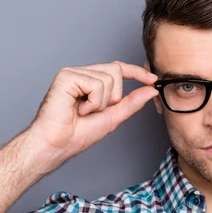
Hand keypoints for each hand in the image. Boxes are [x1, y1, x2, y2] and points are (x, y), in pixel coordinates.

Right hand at [26, 61, 157, 165]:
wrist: (58, 144)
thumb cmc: (78, 134)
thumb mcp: (113, 117)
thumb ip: (131, 102)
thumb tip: (151, 90)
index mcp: (91, 81)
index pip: (118, 68)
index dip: (137, 72)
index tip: (153, 79)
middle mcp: (82, 73)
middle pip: (116, 70)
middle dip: (114, 96)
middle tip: (96, 111)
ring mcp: (73, 73)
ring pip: (108, 77)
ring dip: (101, 102)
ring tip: (84, 111)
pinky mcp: (66, 76)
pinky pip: (95, 84)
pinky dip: (93, 102)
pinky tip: (78, 109)